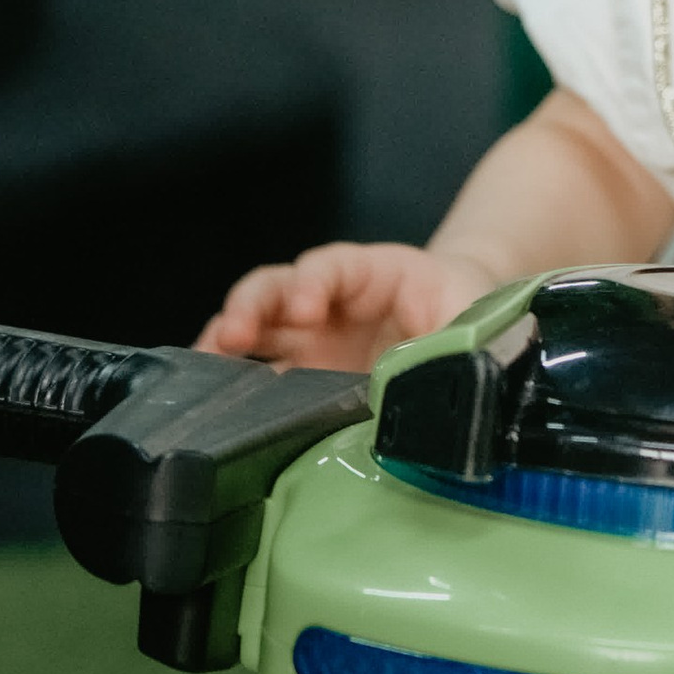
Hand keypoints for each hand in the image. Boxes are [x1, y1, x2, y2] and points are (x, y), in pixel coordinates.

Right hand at [200, 241, 494, 371]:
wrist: (466, 328)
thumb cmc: (462, 313)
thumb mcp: (466, 318)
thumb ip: (450, 342)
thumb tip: (435, 380)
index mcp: (369, 275)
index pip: (330, 268)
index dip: (312, 282)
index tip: (306, 308)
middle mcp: (325, 302)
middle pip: (273, 290)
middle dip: (250, 307)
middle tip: (235, 334)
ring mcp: (304, 340)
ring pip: (251, 327)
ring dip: (225, 343)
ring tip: (207, 367)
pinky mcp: (295, 377)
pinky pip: (255, 377)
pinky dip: (229, 386)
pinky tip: (211, 405)